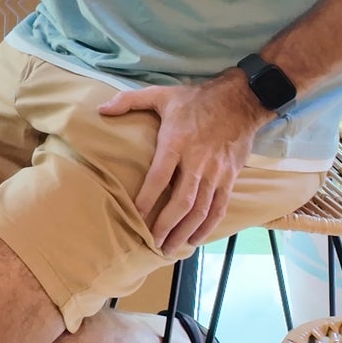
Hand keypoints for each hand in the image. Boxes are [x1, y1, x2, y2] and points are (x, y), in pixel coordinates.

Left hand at [97, 78, 263, 250]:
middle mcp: (197, 161)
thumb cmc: (196, 99)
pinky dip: (208, 226)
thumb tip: (100, 109)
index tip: (136, 215)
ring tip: (170, 248)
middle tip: (153, 243)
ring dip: (185, 231)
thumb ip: (129, 101)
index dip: (148, 198)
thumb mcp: (161, 94)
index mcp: (177, 142)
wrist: (241, 100)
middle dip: (166, 225)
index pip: (160, 176)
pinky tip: (195, 239)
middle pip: (182, 201)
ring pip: (201, 209)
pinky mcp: (230, 178)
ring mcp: (216, 172)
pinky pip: (219, 207)